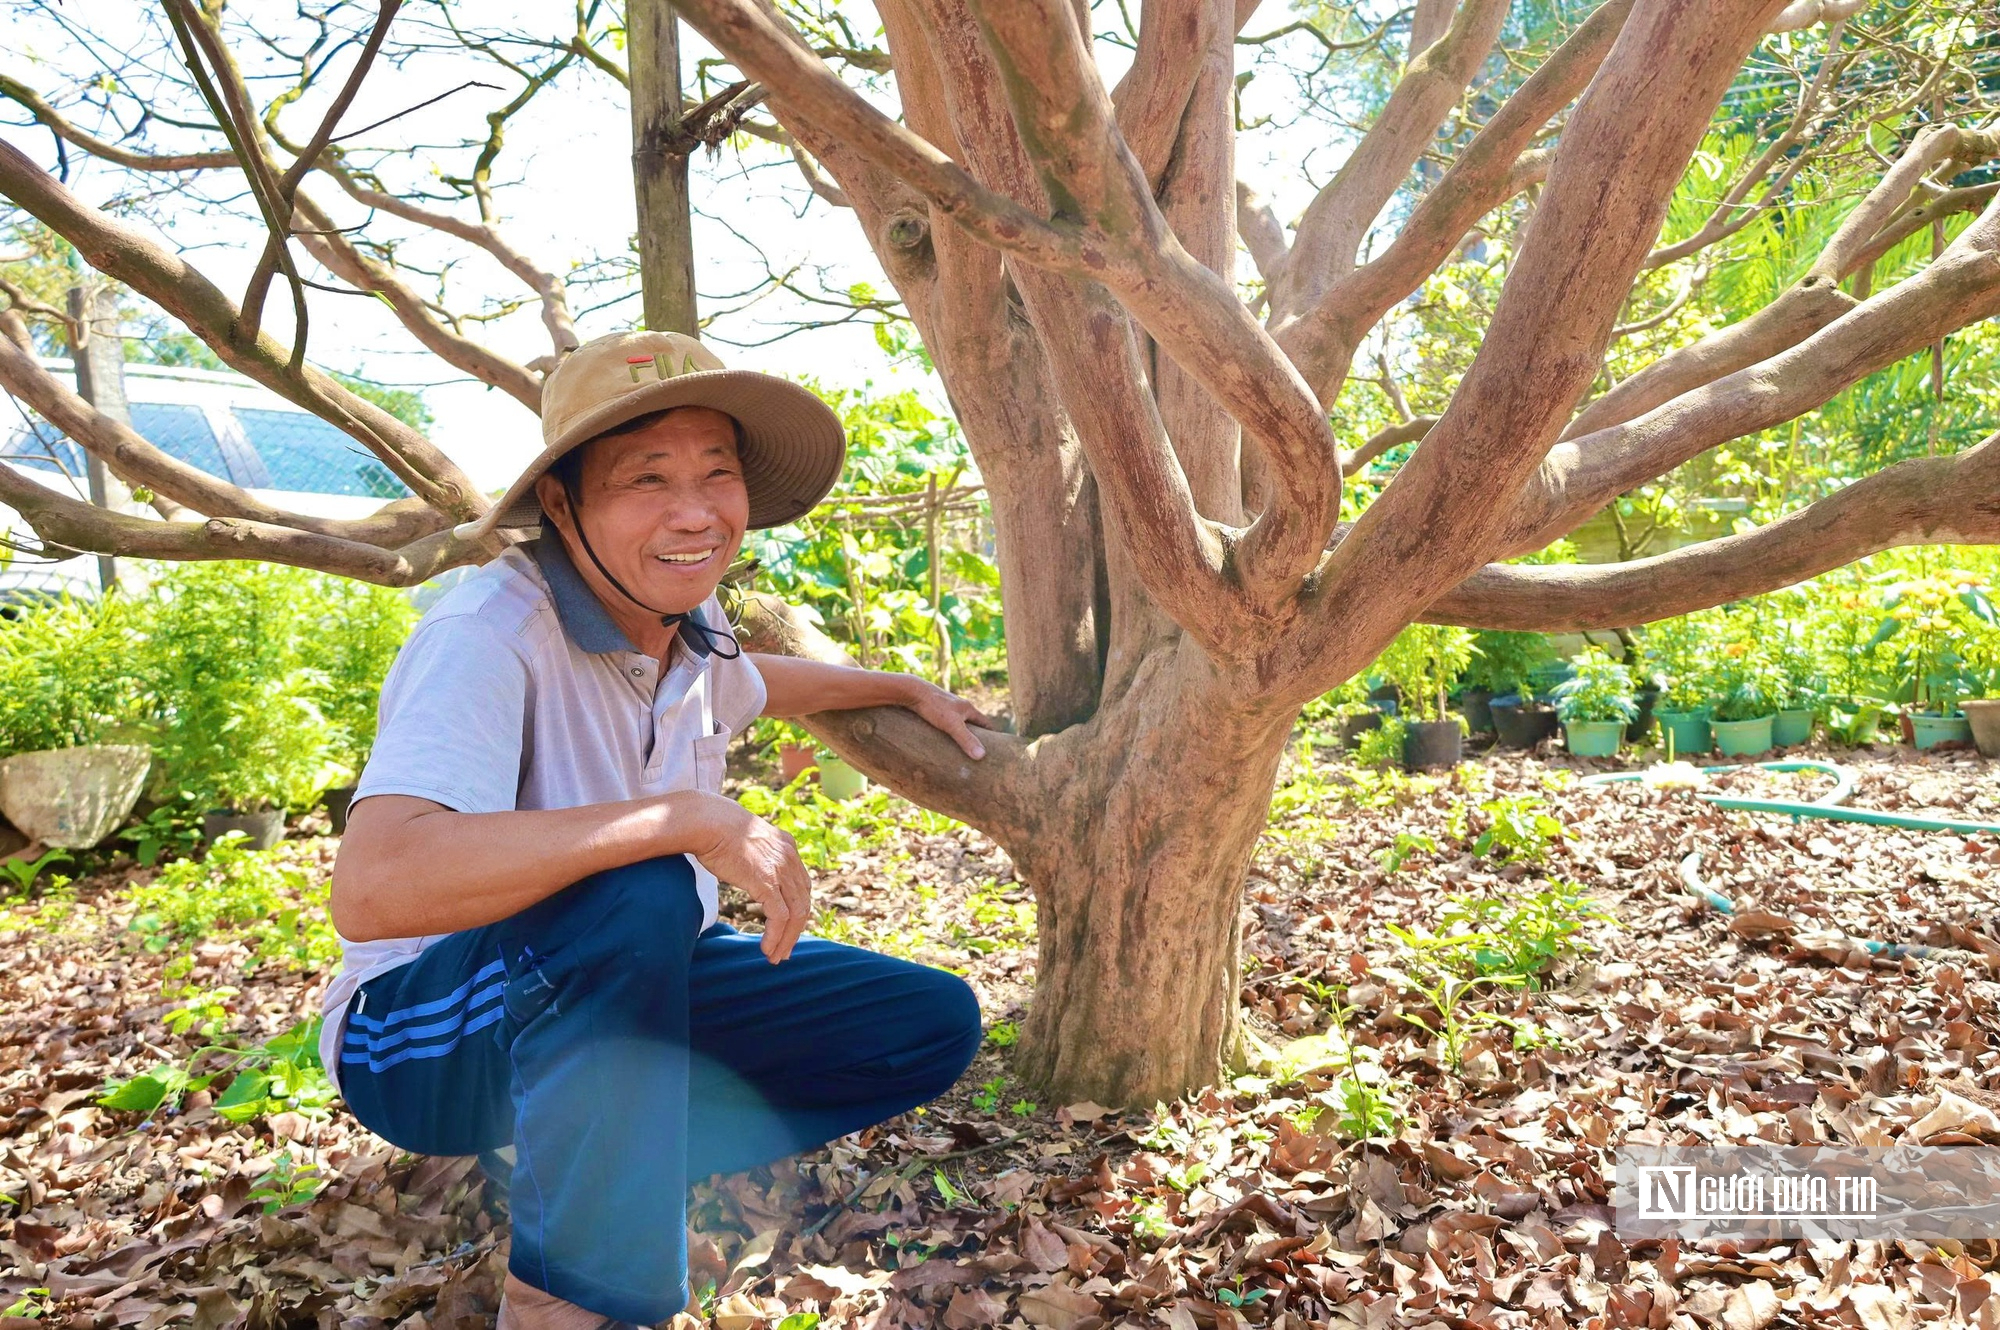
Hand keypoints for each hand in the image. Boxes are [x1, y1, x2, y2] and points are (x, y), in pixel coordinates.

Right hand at [674, 793, 811, 961]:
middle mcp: (790, 857)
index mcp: (787, 846)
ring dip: (787, 939)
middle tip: (785, 950)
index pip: (801, 885)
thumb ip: (755, 856)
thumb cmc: (715, 830)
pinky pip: (780, 917)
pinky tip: (766, 949)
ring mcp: (781, 869)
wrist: (707, 821)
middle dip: (796, 930)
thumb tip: (746, 869)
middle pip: (803, 901)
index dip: (797, 909)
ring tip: (776, 956)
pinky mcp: (767, 882)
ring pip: (796, 914)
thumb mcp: (746, 841)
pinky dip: (776, 937)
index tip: (788, 928)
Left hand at [900, 679, 999, 757]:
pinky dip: (948, 729)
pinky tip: (942, 737)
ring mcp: (946, 706)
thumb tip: (982, 756)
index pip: (985, 722)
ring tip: (961, 747)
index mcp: (967, 708)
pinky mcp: (934, 708)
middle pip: (972, 722)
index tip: (996, 746)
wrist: (912, 691)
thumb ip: (966, 740)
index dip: (991, 734)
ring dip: (961, 732)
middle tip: (978, 749)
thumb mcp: (952, 725)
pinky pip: (946, 720)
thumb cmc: (933, 706)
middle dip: (976, 734)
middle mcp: (959, 705)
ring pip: (959, 721)